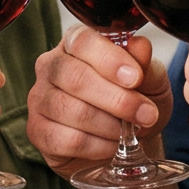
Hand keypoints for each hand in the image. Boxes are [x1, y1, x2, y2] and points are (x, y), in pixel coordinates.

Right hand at [26, 26, 171, 181]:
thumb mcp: (150, 81)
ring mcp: (39, 98)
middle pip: (76, 78)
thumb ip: (144, 64)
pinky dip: (98, 147)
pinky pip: (68, 140)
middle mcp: (51, 65)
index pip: (83, 42)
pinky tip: (113, 145)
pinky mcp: (38, 131)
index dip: (110, 60)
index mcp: (76, 42)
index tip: (136, 78)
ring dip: (110, 126)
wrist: (124, 142)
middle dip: (117, 99)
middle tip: (146, 114)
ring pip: (73, 111)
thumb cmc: (134, 101)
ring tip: (131, 132)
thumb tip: (141, 46)